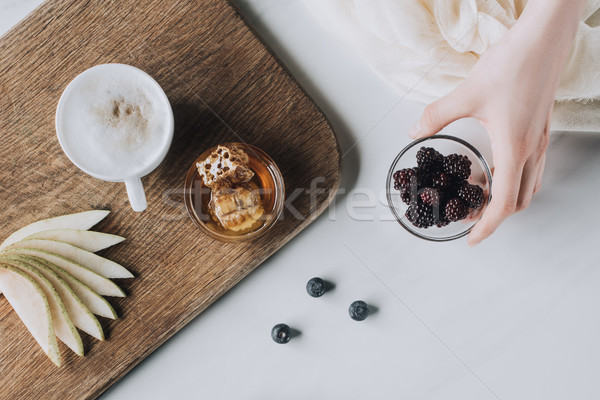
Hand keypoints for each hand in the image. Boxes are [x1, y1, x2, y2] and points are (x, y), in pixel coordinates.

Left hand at [408, 0, 584, 245]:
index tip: (471, 240)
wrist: (544, 41)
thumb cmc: (512, 65)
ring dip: (503, 196)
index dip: (487, 227)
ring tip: (474, 189)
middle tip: (465, 211)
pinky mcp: (540, 129)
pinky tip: (491, 165)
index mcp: (514, 149)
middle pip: (518, 201)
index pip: (504, 204)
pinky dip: (512, 178)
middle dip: (492, 214)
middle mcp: (531, 150)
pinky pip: (531, 167)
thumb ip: (437, 117)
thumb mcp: (466, 94)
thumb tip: (415, 133)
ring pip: (528, 185)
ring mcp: (539, 141)